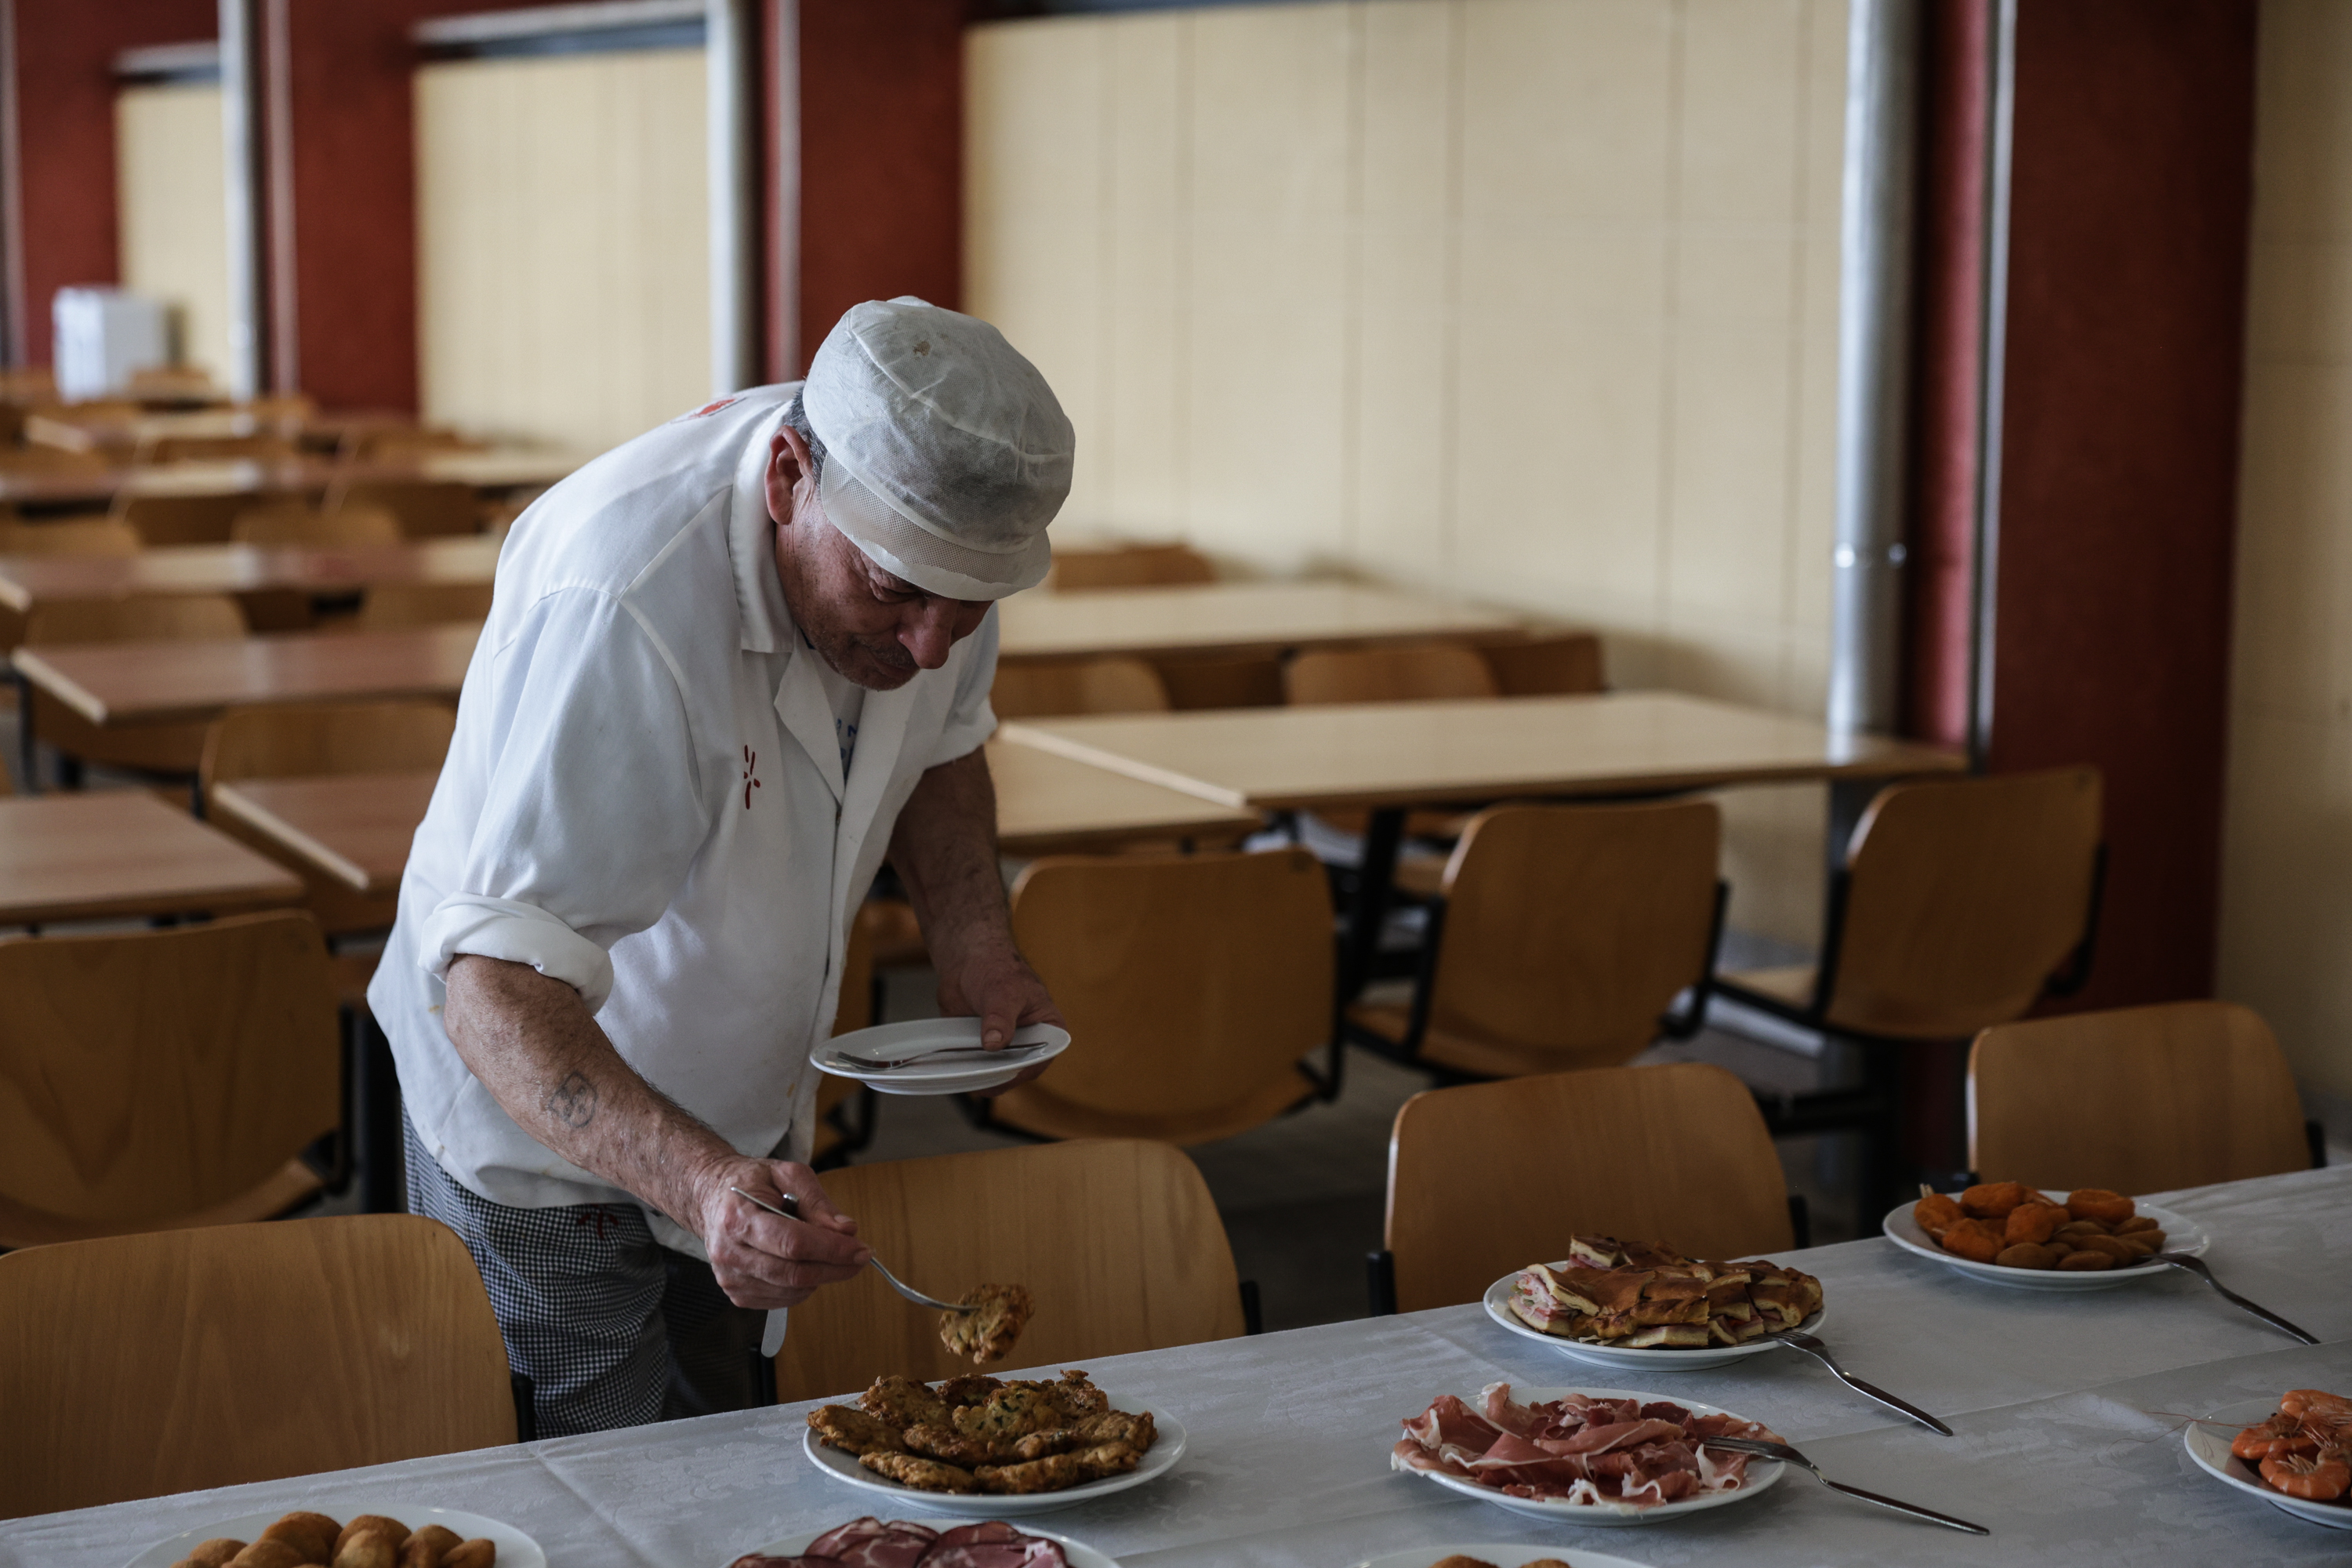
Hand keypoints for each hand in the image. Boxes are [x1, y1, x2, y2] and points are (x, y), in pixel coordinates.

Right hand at [690, 1153, 869, 1308]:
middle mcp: (730, 1253)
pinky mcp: (736, 1293)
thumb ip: (818, 1202)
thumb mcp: (787, 1174)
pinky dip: (804, 1286)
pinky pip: (783, 1299)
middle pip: (793, 1272)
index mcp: (739, 1217)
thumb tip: (846, 1231)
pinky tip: (805, 1264)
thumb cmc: (752, 1183)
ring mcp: (731, 1278)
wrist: (712, 1197)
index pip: (793, 1243)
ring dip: (822, 1276)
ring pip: (792, 1290)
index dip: (831, 1249)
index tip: (861, 1248)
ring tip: (831, 1255)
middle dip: (835, 1267)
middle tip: (861, 1256)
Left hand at [934, 936, 1065, 1097]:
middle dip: (999, 1075)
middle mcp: (1028, 1042)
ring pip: (995, 1073)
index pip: (1042, 1057)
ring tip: (967, 1074)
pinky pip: (975, 1067)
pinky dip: (966, 1070)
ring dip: (981, 1076)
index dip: (1025, 1068)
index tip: (1005, 1073)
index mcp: (1048, 1028)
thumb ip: (1001, 1018)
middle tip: (981, 1077)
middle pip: (1018, 1070)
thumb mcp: (1003, 992)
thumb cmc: (997, 968)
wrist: (967, 960)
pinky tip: (956, 1069)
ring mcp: (1004, 1047)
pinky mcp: (981, 1050)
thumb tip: (995, 1043)